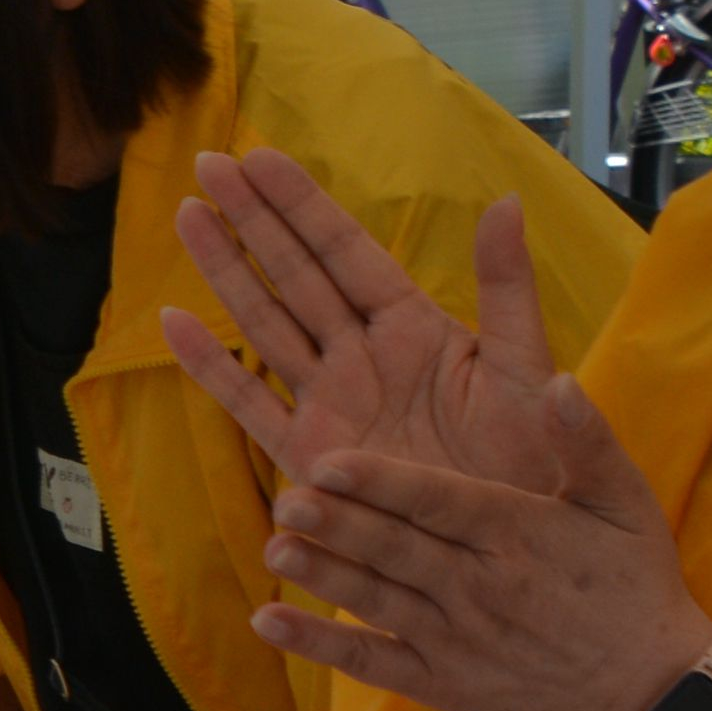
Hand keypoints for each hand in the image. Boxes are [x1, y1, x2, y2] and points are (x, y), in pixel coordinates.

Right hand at [163, 152, 582, 500]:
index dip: (302, 205)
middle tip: (208, 162)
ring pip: (265, 321)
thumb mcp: (530, 372)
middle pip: (296, 274)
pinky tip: (174, 324)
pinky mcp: (309, 454)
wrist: (518, 554)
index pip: (348, 251)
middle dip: (252, 218)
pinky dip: (210, 366)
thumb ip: (508, 289)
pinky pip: (249, 402)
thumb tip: (507, 202)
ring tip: (188, 215)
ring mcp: (332, 403)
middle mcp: (364, 356)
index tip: (259, 156)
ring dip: (225, 269)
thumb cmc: (537, 466)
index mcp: (416, 329)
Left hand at [250, 386, 711, 710]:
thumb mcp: (625, 503)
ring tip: (272, 552)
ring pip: (378, 601)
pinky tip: (268, 623)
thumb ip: (587, 440)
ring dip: (324, 578)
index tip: (331, 461)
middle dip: (341, 526)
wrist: (649, 689)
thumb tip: (560, 380)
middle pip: (397, 550)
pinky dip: (321, 646)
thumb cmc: (631, 580)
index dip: (383, 483)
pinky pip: (372, 663)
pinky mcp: (440, 681)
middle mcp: (480, 587)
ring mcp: (456, 639)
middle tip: (285, 500)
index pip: (439, 502)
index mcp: (516, 533)